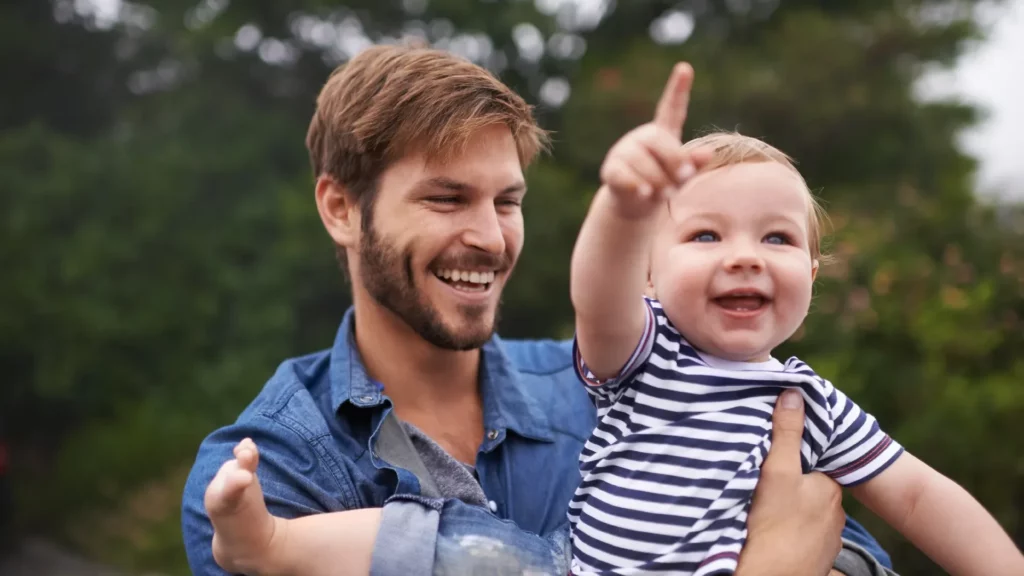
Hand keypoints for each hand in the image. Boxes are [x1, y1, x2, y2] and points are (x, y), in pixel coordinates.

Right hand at [598, 62, 709, 219]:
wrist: (636, 206)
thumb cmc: (663, 185)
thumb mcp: (682, 175)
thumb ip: (693, 163)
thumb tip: (708, 153)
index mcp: (662, 133)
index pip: (671, 108)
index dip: (678, 89)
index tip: (685, 68)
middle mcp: (641, 137)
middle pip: (658, 141)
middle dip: (673, 160)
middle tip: (684, 177)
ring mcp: (623, 151)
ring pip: (642, 162)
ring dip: (658, 181)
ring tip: (665, 194)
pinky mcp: (610, 169)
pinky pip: (623, 174)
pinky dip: (636, 185)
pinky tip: (645, 192)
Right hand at [736, 389, 845, 575]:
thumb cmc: (772, 525)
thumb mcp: (776, 471)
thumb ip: (786, 433)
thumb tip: (794, 393)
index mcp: (829, 490)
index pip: (814, 465)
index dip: (795, 460)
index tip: (776, 460)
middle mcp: (836, 516)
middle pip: (811, 491)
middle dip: (795, 488)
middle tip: (766, 486)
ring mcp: (828, 542)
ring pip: (808, 516)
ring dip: (793, 513)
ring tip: (767, 510)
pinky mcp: (817, 562)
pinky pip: (804, 539)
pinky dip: (792, 535)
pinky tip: (773, 533)